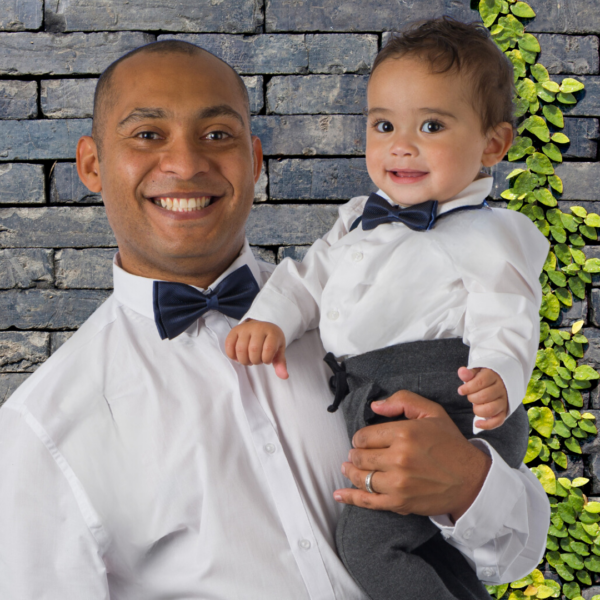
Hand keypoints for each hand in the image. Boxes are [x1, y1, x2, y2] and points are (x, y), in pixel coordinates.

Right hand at [225, 320, 288, 378]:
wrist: (261, 327)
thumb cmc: (271, 341)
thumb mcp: (278, 351)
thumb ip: (280, 363)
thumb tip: (284, 376)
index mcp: (272, 332)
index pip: (268, 349)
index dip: (266, 359)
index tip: (267, 359)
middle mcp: (258, 327)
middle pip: (253, 350)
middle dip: (255, 361)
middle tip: (257, 360)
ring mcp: (245, 328)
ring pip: (240, 349)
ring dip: (244, 360)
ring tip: (248, 359)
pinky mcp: (234, 330)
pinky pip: (229, 345)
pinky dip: (232, 355)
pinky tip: (238, 357)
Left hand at [333, 391, 490, 521]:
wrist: (471, 479)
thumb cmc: (450, 444)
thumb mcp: (432, 412)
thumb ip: (402, 401)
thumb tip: (375, 405)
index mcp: (404, 433)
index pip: (364, 436)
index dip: (360, 438)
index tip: (365, 440)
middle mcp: (399, 458)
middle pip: (359, 457)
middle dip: (355, 454)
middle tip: (358, 453)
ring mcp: (398, 483)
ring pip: (361, 477)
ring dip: (351, 471)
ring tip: (348, 467)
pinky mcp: (400, 502)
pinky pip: (367, 501)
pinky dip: (349, 498)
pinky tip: (338, 494)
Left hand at [457, 367, 507, 429]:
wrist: (500, 382)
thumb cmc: (483, 377)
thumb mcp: (476, 372)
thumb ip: (469, 373)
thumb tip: (461, 372)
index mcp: (493, 376)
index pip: (481, 382)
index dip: (468, 387)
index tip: (461, 390)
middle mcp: (501, 389)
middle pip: (485, 396)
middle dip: (472, 398)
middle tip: (470, 396)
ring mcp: (504, 401)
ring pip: (491, 409)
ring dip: (478, 410)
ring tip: (474, 406)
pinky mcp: (504, 412)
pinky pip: (498, 421)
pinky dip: (487, 425)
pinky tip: (477, 423)